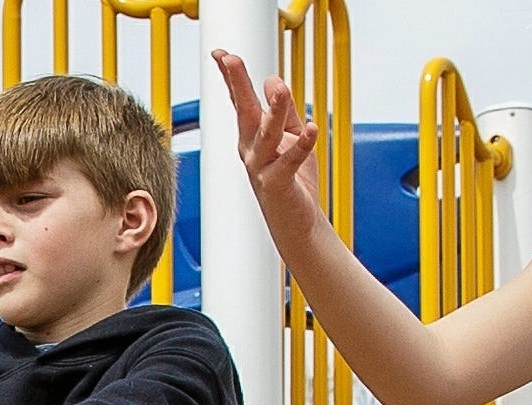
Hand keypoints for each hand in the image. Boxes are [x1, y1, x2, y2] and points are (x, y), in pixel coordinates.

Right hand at [209, 47, 321, 218]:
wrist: (298, 223)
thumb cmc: (292, 181)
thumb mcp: (290, 136)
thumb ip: (285, 110)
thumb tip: (274, 82)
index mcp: (251, 137)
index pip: (239, 101)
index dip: (230, 78)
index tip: (221, 54)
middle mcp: (251, 150)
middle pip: (244, 112)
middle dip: (237, 85)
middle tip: (230, 61)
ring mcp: (262, 168)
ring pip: (266, 134)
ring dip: (273, 110)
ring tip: (279, 89)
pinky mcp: (278, 184)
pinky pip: (291, 160)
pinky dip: (301, 144)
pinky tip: (310, 128)